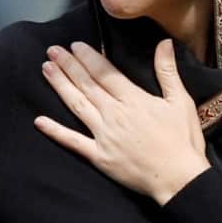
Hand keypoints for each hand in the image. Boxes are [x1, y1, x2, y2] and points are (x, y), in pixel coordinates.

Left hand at [34, 39, 210, 205]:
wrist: (179, 180)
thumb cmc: (182, 140)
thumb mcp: (180, 102)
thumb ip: (167, 71)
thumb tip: (164, 42)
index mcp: (133, 100)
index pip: (105, 73)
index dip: (88, 57)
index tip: (74, 45)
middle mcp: (114, 114)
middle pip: (86, 85)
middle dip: (68, 65)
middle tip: (52, 50)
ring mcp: (103, 135)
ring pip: (77, 105)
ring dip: (60, 86)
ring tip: (46, 69)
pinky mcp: (99, 156)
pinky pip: (73, 141)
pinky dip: (55, 131)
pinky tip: (39, 121)